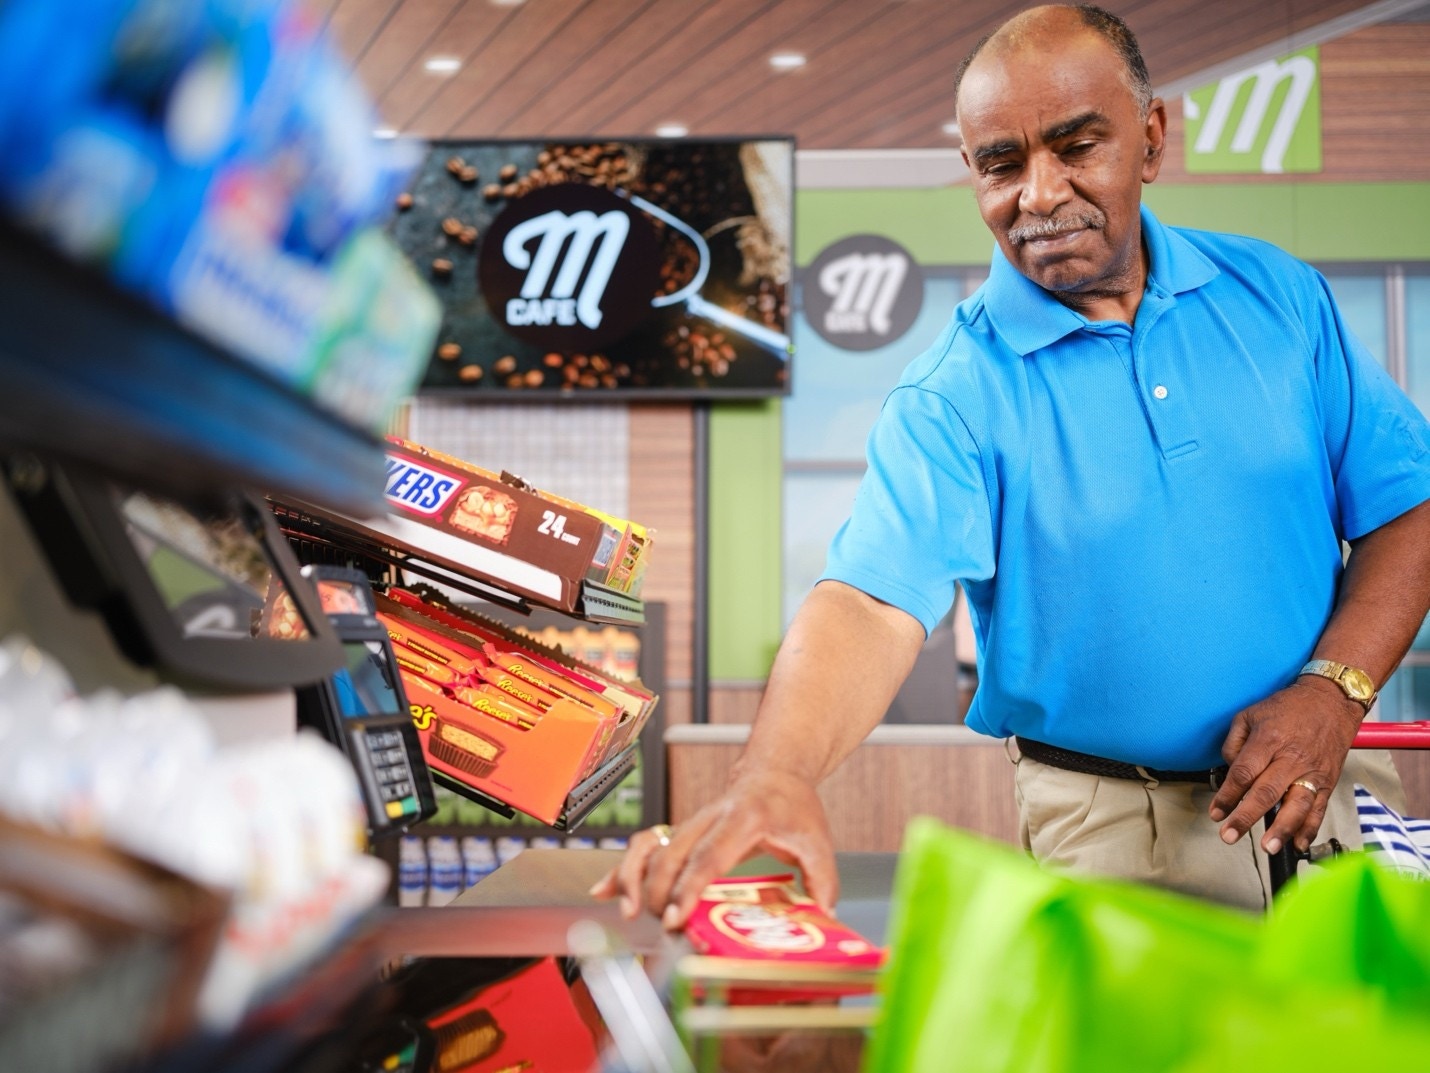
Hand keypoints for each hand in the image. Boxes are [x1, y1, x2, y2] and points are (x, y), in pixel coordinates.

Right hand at [588, 769, 836, 929]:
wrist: (773, 771)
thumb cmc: (793, 806)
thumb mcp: (816, 838)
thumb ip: (822, 877)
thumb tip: (825, 914)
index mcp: (743, 818)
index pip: (710, 856)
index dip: (690, 889)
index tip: (679, 918)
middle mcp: (709, 818)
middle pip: (671, 855)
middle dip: (661, 894)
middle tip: (667, 928)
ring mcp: (690, 823)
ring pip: (649, 847)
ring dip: (633, 879)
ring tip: (631, 912)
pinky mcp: (680, 832)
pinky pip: (643, 846)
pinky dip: (622, 869)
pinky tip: (603, 891)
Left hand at [1210, 677, 1363, 854]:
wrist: (1331, 701)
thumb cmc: (1289, 707)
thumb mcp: (1250, 714)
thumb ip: (1234, 742)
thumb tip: (1229, 769)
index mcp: (1269, 740)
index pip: (1243, 773)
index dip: (1227, 795)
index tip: (1216, 812)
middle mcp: (1291, 758)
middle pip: (1266, 792)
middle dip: (1245, 817)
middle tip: (1229, 835)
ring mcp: (1312, 771)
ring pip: (1296, 805)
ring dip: (1281, 829)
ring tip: (1268, 847)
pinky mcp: (1328, 780)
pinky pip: (1319, 808)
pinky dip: (1309, 828)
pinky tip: (1298, 844)